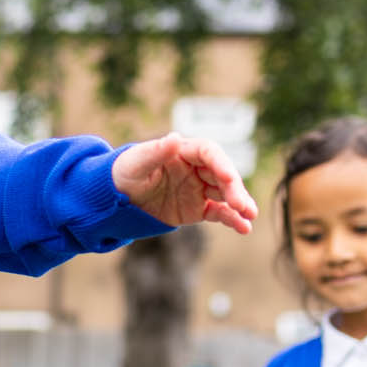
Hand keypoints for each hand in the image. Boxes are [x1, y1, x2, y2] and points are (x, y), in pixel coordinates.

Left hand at [112, 133, 257, 234]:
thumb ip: (155, 152)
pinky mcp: (198, 208)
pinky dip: (232, 219)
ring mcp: (199, 189)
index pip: (209, 152)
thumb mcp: (135, 162)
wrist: (115, 198)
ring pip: (225, 194)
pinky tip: (244, 228)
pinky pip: (219, 213)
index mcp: (183, 151)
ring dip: (239, 204)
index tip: (229, 177)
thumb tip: (175, 137)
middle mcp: (196, 168)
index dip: (221, 163)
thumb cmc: (124, 172)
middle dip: (234, 189)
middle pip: (222, 174)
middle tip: (242, 205)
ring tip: (250, 215)